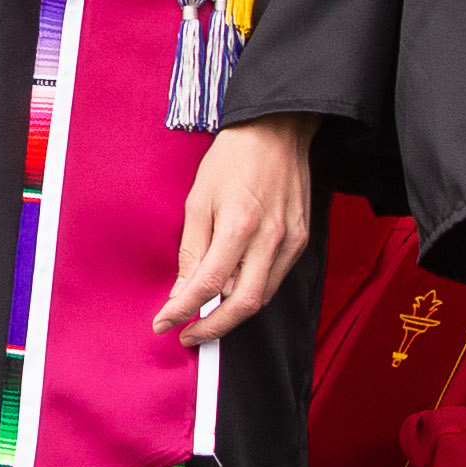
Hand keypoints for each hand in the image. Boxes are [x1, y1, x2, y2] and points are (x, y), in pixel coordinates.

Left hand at [156, 119, 318, 345]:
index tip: (164, 323)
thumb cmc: (232, 159)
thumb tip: (183, 291)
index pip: (207, 284)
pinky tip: (232, 290)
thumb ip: (192, 249)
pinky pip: (275, 279)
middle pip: (242, 304)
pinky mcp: (302, 241)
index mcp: (239, 225)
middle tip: (188, 335)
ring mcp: (291, 242)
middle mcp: (270, 239)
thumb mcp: (199, 199)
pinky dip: (252, 291)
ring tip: (206, 317)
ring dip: (232, 314)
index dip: (182, 310)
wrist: (275, 132)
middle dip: (212, 328)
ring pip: (262, 297)